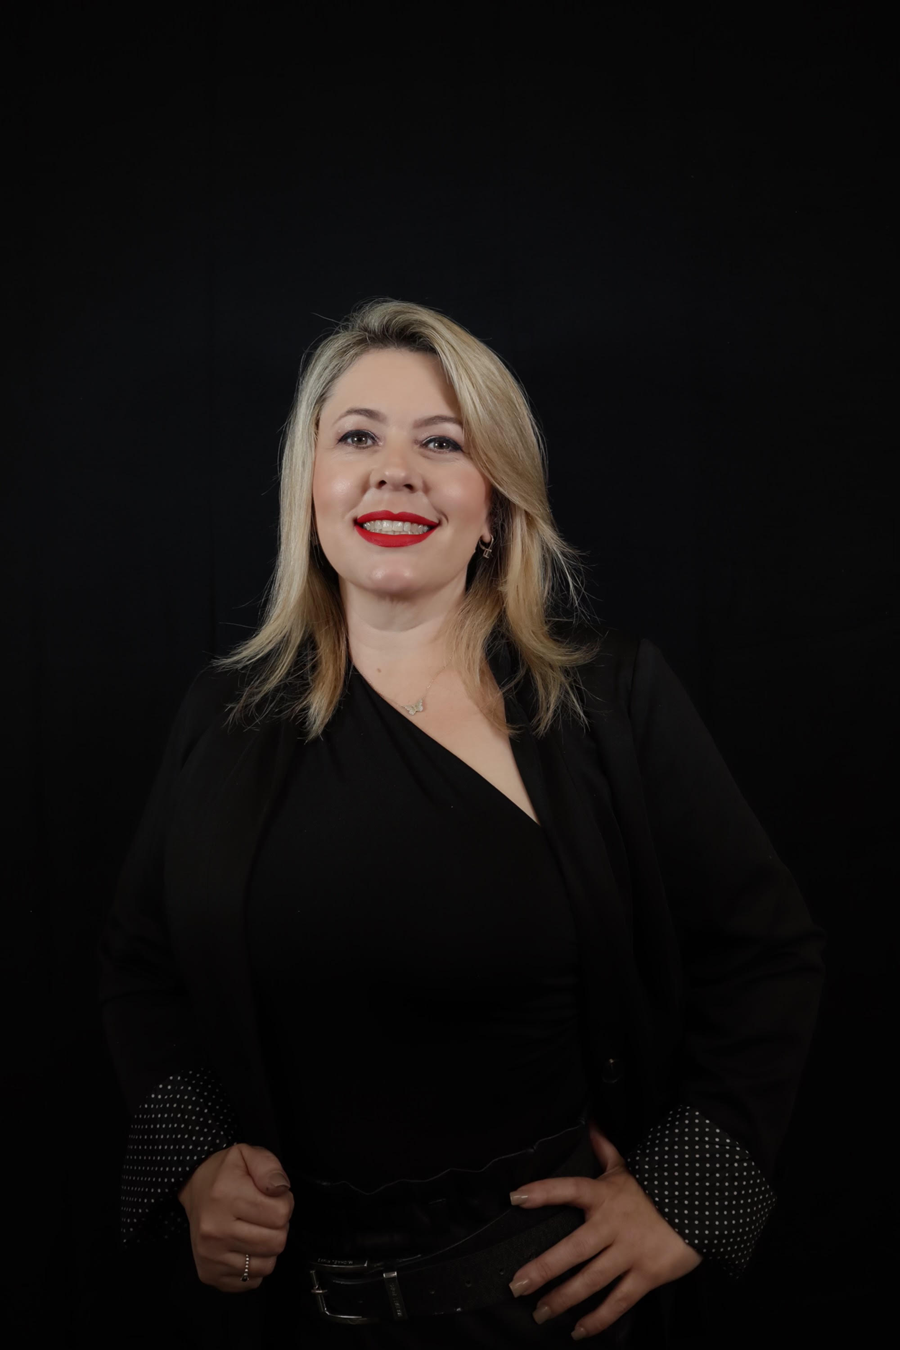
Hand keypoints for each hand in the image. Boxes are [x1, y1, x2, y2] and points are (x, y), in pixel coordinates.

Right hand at [177, 1143, 294, 1291]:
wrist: (194, 1188)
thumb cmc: (225, 1173)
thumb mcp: (248, 1154)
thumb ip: (269, 1168)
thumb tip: (281, 1189)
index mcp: (226, 1197)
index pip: (280, 1214)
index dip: (285, 1203)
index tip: (273, 1197)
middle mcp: (214, 1230)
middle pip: (276, 1242)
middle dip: (278, 1227)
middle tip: (265, 1215)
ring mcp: (210, 1256)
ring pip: (266, 1265)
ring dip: (268, 1248)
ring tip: (255, 1229)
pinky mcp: (209, 1274)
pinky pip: (251, 1281)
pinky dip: (255, 1266)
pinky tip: (245, 1247)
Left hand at [507, 1118, 702, 1338]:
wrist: (701, 1206)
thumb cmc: (656, 1188)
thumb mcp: (628, 1167)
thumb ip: (605, 1150)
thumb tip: (592, 1123)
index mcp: (604, 1195)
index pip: (568, 1189)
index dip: (542, 1192)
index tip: (515, 1198)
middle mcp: (612, 1225)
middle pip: (572, 1249)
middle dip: (542, 1269)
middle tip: (517, 1285)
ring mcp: (629, 1252)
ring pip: (590, 1280)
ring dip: (562, 1299)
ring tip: (541, 1313)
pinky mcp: (646, 1275)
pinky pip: (618, 1301)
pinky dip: (598, 1319)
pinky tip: (579, 1329)